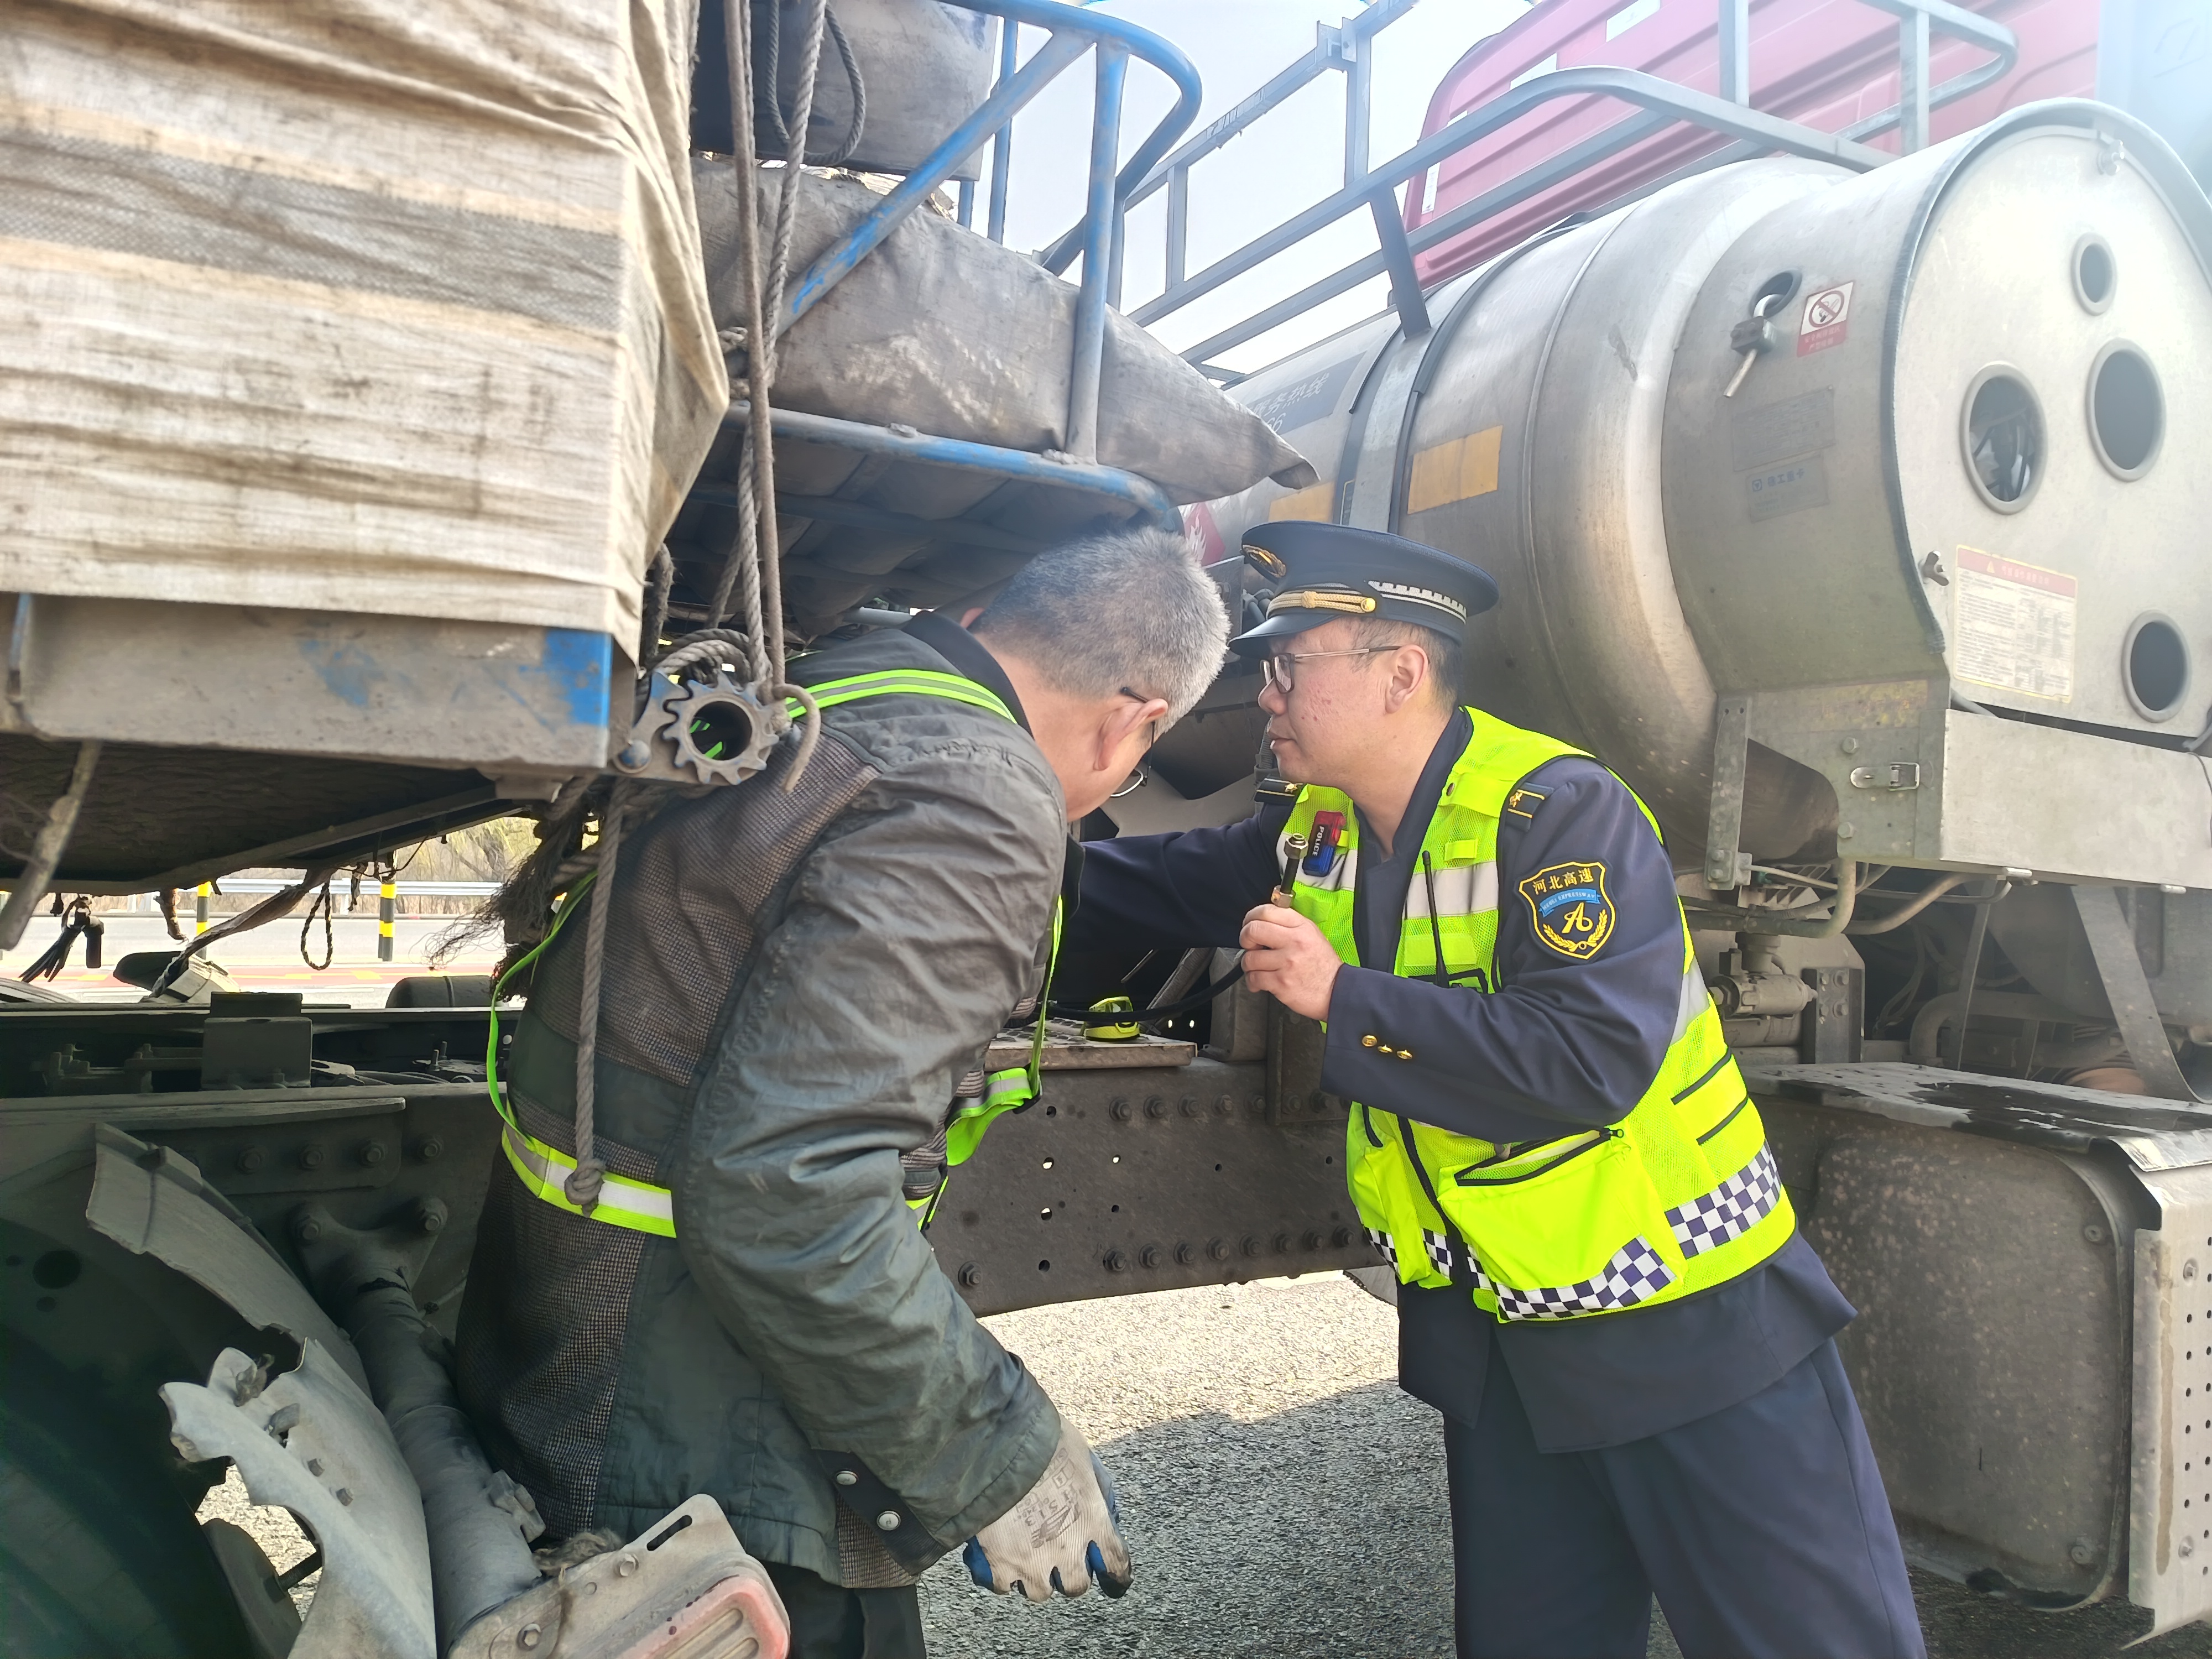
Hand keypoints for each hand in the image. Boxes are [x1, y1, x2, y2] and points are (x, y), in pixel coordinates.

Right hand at [964, 1418, 1130, 1601]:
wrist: (999, 1443)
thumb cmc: (1043, 1441)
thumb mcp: (1083, 1457)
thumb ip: (1095, 1486)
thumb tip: (1100, 1498)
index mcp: (1092, 1521)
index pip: (1116, 1563)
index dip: (1117, 1576)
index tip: (1115, 1582)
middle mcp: (1067, 1548)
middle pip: (1076, 1586)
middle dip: (1070, 1576)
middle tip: (1060, 1563)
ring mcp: (1032, 1560)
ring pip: (1039, 1592)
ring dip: (1036, 1578)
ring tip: (1026, 1560)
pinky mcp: (999, 1562)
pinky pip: (1002, 1586)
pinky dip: (1002, 1577)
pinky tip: (999, 1561)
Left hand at [1239, 903, 1341, 1021]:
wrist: (1337, 991)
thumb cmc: (1323, 966)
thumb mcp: (1312, 935)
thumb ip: (1289, 925)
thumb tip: (1263, 920)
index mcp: (1301, 927)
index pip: (1266, 911)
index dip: (1251, 917)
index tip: (1249, 925)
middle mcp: (1294, 942)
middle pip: (1253, 930)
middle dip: (1245, 938)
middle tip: (1249, 945)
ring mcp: (1287, 963)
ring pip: (1250, 958)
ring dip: (1249, 964)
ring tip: (1257, 967)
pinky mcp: (1281, 983)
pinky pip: (1254, 978)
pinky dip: (1252, 981)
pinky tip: (1259, 981)